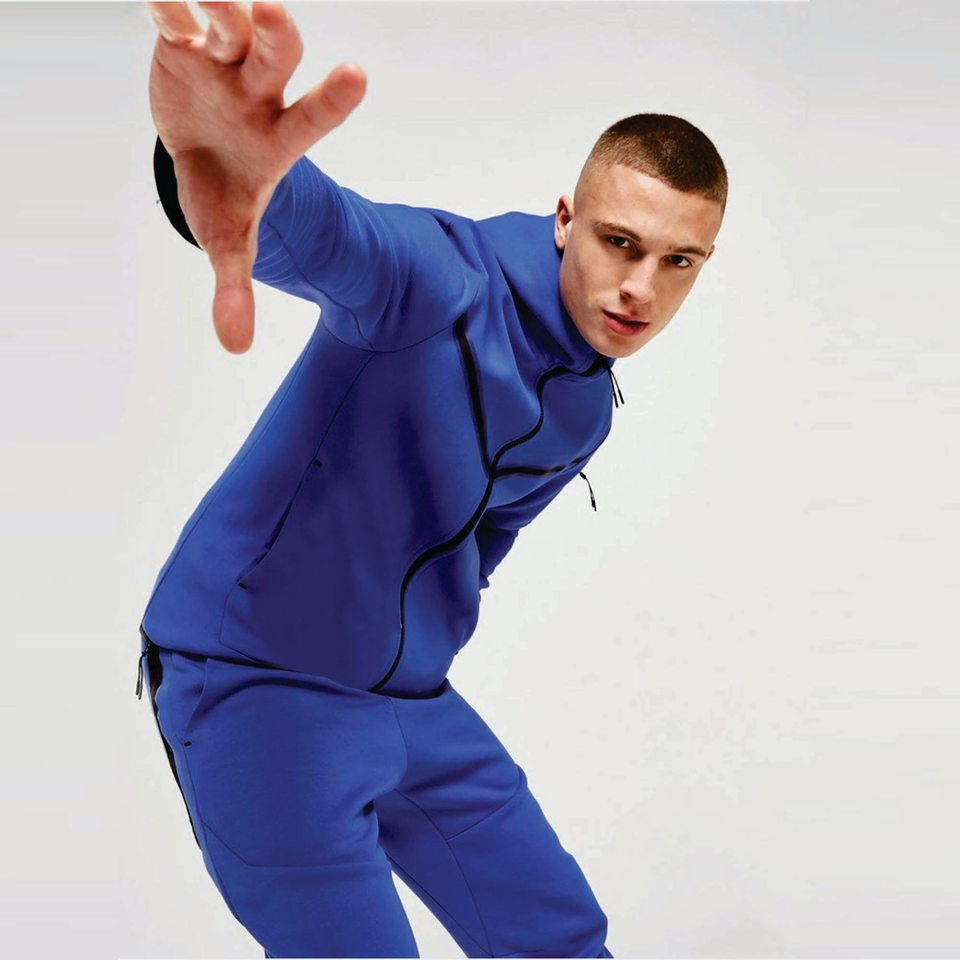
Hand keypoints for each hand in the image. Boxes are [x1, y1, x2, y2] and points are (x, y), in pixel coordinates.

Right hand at [146, 1, 365, 352]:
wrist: (201, 153)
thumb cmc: (225, 194)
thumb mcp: (230, 242)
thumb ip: (236, 288)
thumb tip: (235, 348)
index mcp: (279, 140)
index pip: (314, 118)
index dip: (334, 100)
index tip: (358, 76)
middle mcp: (259, 93)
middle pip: (277, 58)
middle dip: (275, 36)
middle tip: (269, 13)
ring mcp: (225, 65)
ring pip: (231, 24)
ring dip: (222, 9)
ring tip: (208, 1)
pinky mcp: (185, 44)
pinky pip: (178, 15)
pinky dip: (169, 6)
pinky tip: (163, 2)